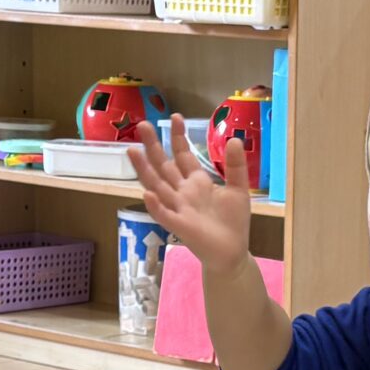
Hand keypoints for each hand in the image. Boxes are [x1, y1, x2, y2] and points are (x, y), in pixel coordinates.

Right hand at [128, 121, 252, 273]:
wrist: (232, 252)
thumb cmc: (233, 221)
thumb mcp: (238, 189)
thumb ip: (235, 166)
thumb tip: (235, 139)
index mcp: (196, 182)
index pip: (183, 155)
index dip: (178, 137)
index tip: (174, 116)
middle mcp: (182, 192)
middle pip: (163, 166)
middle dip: (153, 146)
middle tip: (142, 124)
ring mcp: (178, 208)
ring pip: (157, 186)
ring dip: (144, 170)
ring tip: (132, 151)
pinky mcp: (180, 226)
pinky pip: (164, 215)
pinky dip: (156, 205)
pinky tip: (148, 193)